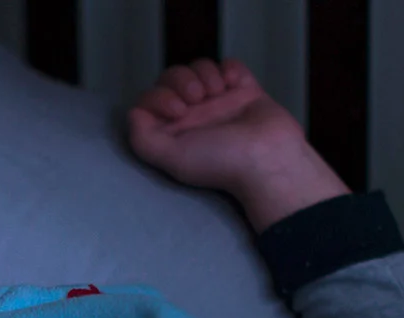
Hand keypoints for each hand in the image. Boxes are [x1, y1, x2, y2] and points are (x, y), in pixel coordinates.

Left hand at [127, 58, 346, 232]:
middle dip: (182, 80)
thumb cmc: (221, 164)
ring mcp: (221, 103)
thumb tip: (135, 114)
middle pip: (173, 77)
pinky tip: (235, 84)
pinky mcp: (246, 92)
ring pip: (200, 69)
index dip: (159, 96)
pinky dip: (230, 69)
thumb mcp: (172, 158)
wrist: (268, 159)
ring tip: (218, 93)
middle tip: (198, 99)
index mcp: (176, 131)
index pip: (152, 99)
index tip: (178, 110)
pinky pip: (231, 67)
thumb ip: (143, 140)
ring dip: (205, 73)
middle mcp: (196, 117)